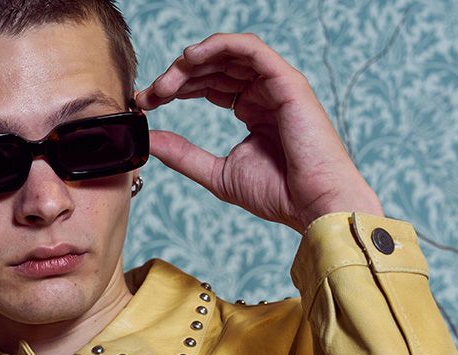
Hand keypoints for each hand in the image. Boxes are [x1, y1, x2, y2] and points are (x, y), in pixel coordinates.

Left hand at [135, 33, 383, 233]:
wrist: (311, 205)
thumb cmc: (277, 194)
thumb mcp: (217, 173)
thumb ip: (184, 155)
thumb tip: (149, 141)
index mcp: (252, 110)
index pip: (208, 86)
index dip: (175, 89)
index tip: (146, 103)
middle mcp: (263, 93)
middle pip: (213, 68)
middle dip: (176, 77)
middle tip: (148, 95)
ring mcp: (275, 85)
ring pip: (227, 54)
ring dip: (191, 63)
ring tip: (165, 83)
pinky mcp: (285, 81)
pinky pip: (249, 50)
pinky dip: (218, 47)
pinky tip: (190, 60)